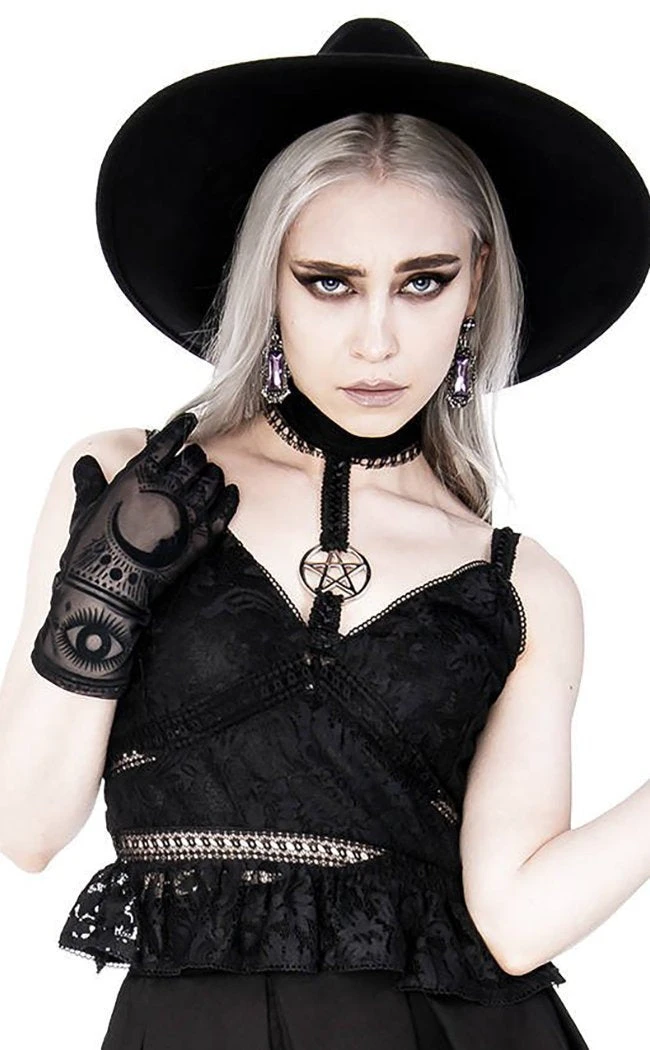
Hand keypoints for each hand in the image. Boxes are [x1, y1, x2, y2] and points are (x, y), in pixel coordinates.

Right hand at [31, 412, 238, 698]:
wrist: (106, 593)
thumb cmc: (90, 551)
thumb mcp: (85, 510)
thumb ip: (90, 483)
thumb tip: (86, 463)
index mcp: (137, 476)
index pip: (166, 441)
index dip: (180, 427)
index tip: (187, 420)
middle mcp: (165, 489)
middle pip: (194, 460)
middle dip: (195, 456)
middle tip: (195, 457)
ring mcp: (185, 514)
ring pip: (212, 482)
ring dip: (213, 475)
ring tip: (211, 474)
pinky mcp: (199, 540)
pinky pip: (223, 512)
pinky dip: (229, 499)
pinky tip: (231, 492)